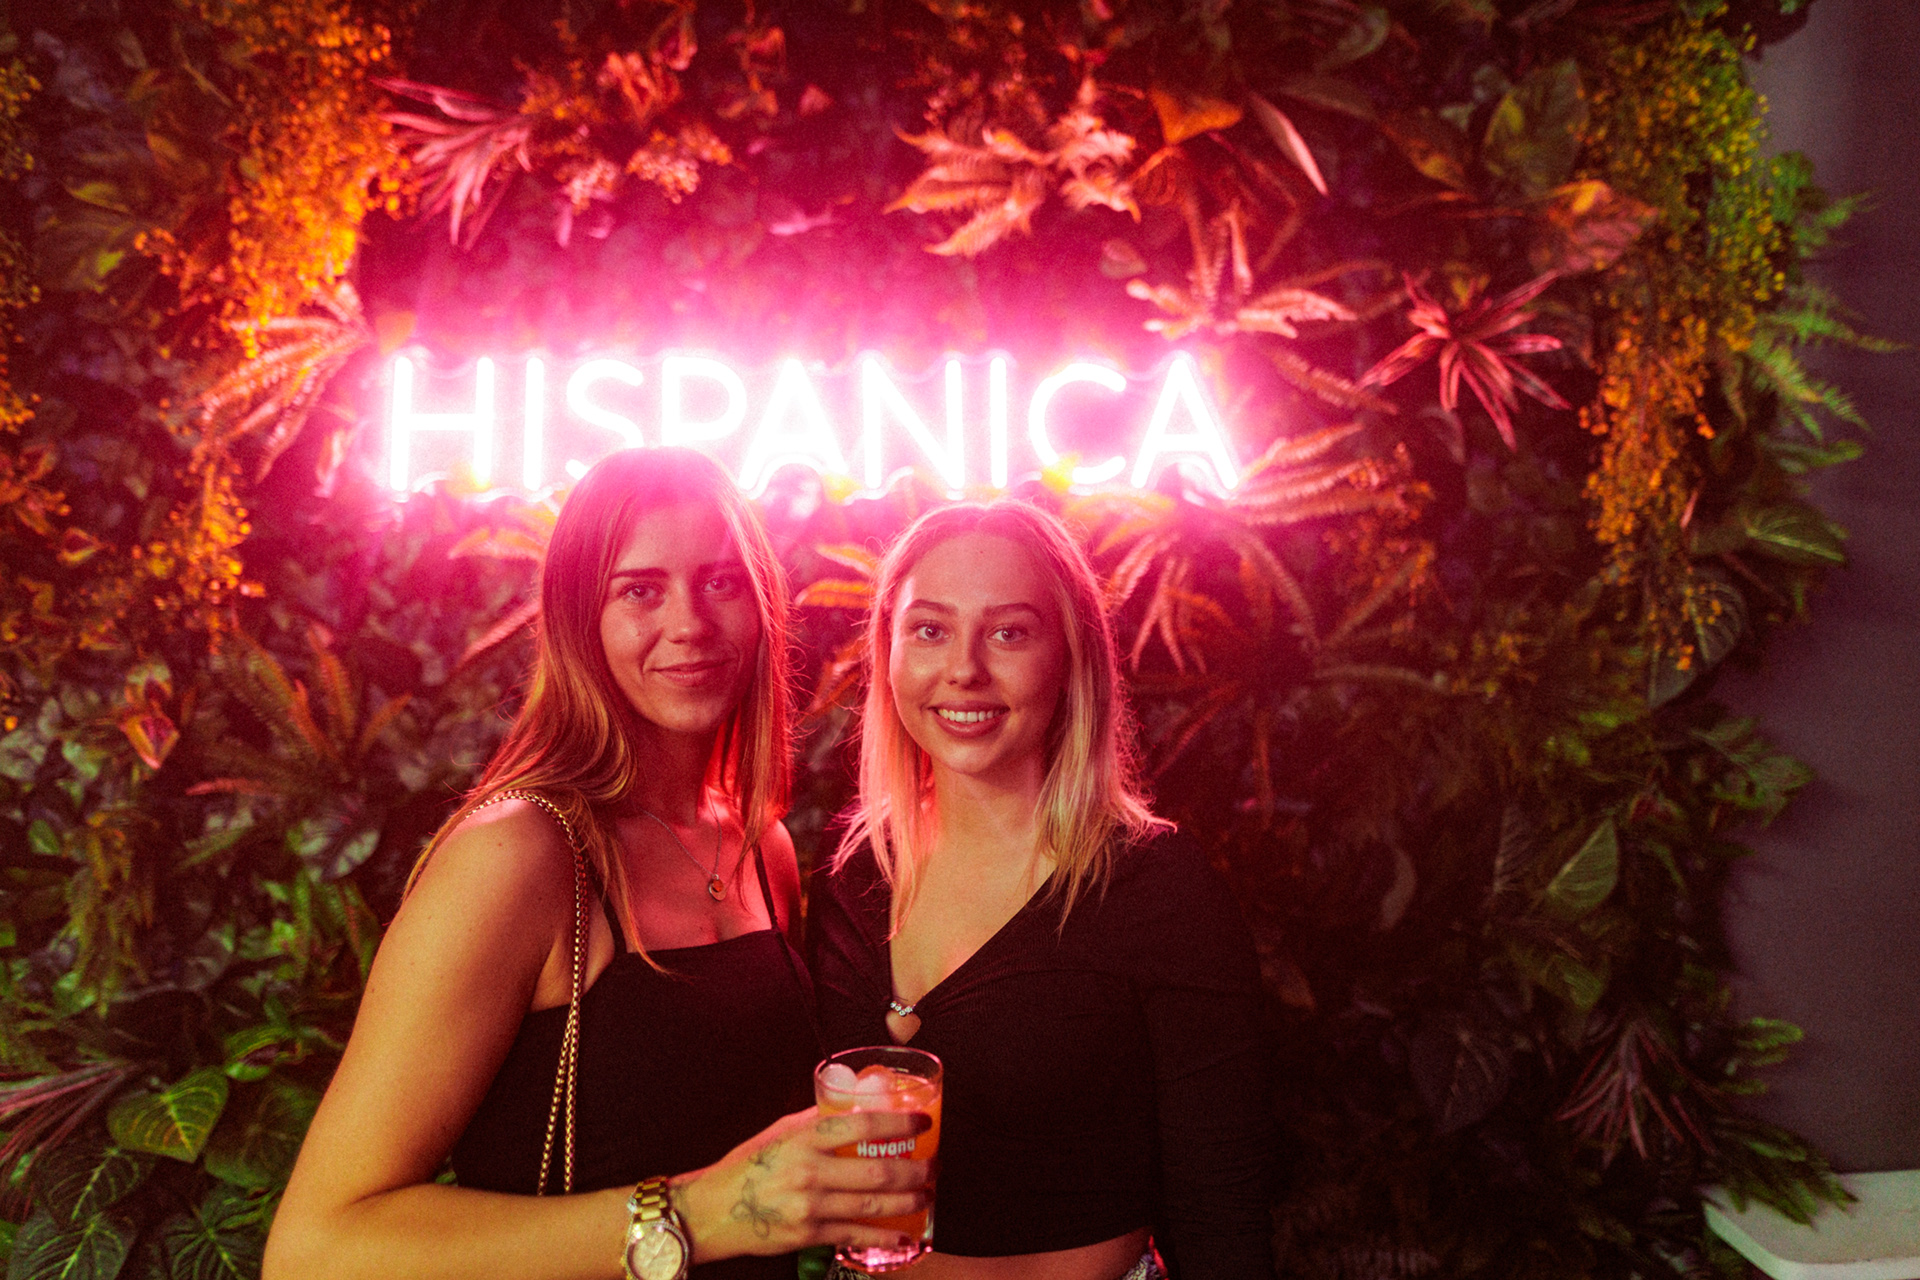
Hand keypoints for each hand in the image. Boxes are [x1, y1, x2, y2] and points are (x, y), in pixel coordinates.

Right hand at [671, 1106, 932, 1261]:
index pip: (864, 1124)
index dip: (900, 1122)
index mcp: (804, 1138)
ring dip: (909, 1201)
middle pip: (877, 1172)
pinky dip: (886, 1236)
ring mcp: (810, 1207)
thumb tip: (857, 1107)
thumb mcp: (780, 1132)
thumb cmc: (749, 1166)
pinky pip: (857, 1235)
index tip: (924, 1121)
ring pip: (873, 1206)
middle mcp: (809, 1171)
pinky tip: (905, 1234)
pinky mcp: (809, 1235)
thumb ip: (818, 1121)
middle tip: (934, 1165)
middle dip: (916, 1170)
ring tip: (926, 1194)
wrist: (712, 1210)